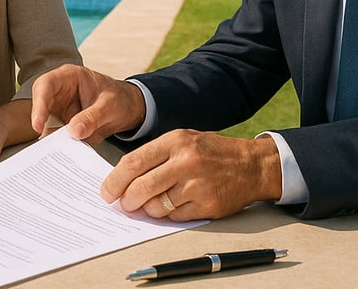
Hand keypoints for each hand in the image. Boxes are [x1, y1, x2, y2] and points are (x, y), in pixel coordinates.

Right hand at [29, 64, 145, 142]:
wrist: (130, 109)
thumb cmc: (120, 99)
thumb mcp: (110, 106)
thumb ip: (93, 117)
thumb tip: (74, 132)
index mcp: (70, 76)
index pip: (46, 85)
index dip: (39, 104)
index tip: (38, 124)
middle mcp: (60, 91)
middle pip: (40, 103)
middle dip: (39, 121)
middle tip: (43, 141)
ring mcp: (61, 107)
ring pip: (44, 120)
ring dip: (47, 135)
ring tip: (51, 151)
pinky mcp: (63, 123)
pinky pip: (55, 133)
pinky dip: (56, 144)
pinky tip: (59, 155)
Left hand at [101, 130, 281, 220]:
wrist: (251, 165)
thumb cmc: (211, 152)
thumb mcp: (183, 140)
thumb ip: (155, 156)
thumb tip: (124, 180)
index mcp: (175, 141)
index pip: (134, 162)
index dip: (115, 180)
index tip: (107, 192)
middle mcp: (185, 161)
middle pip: (142, 187)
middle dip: (126, 200)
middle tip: (123, 204)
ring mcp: (197, 185)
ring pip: (157, 206)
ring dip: (148, 209)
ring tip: (151, 203)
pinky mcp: (207, 205)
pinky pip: (175, 217)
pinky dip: (168, 215)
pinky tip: (173, 206)